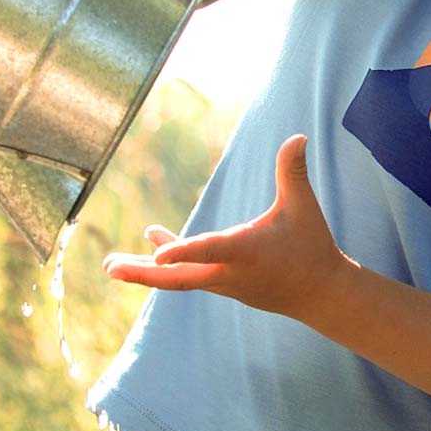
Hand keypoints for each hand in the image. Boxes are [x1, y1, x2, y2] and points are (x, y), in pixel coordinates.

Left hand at [102, 135, 350, 320]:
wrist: (320, 295)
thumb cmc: (312, 247)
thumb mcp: (304, 207)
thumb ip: (293, 172)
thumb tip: (296, 136)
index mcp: (248, 251)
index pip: (211, 250)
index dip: (184, 250)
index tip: (157, 256)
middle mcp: (229, 271)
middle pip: (180, 277)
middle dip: (143, 274)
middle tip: (110, 268)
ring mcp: (223, 282)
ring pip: (179, 278)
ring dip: (145, 272)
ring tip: (111, 265)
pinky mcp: (222, 284)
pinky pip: (188, 274)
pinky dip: (169, 261)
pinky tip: (151, 244)